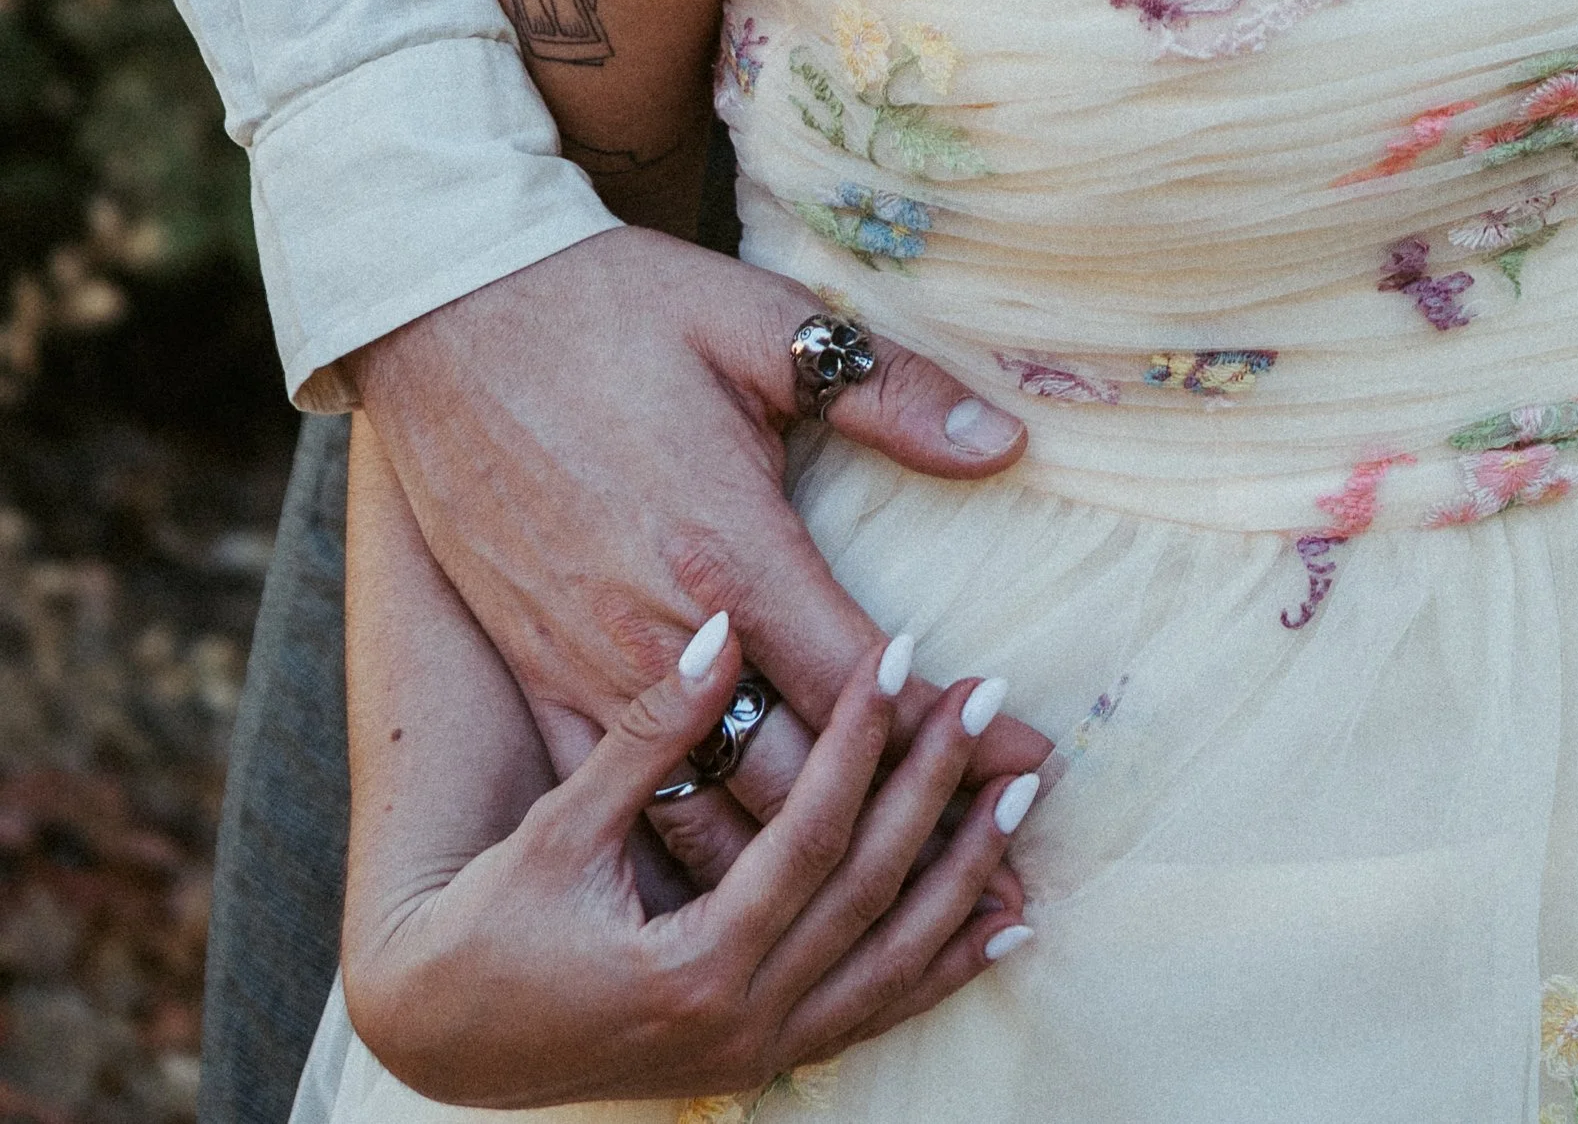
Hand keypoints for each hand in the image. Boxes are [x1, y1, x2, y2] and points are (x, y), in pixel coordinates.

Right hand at [347, 611, 1040, 1101]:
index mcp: (689, 964)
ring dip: (962, 879)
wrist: (446, 1036)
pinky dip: (939, 968)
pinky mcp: (758, 1058)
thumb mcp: (560, 826)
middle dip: (936, 792)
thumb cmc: (489, 923)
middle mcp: (736, 1021)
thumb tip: (723, 631)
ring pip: (888, 963)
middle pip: (870, 893)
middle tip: (991, 702)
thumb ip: (649, 733)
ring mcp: (754, 1051)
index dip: (863, 739)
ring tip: (1020, 798)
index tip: (908, 655)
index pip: (811, 835)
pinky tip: (1000, 925)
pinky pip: (871, 1013)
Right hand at [350, 227, 1054, 870]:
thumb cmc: (615, 307)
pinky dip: (686, 854)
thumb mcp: (760, 324)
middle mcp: (659, 635)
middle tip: (989, 859)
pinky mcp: (532, 674)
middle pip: (793, 779)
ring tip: (890, 905)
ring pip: (707, 815)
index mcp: (729, 549)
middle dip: (895, 828)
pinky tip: (740, 896)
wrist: (448, 313)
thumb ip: (887, 394)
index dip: (954, 732)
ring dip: (798, 869)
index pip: (863, 679)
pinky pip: (616, 802)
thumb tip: (1005, 445)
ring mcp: (587, 667)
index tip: (1032, 758)